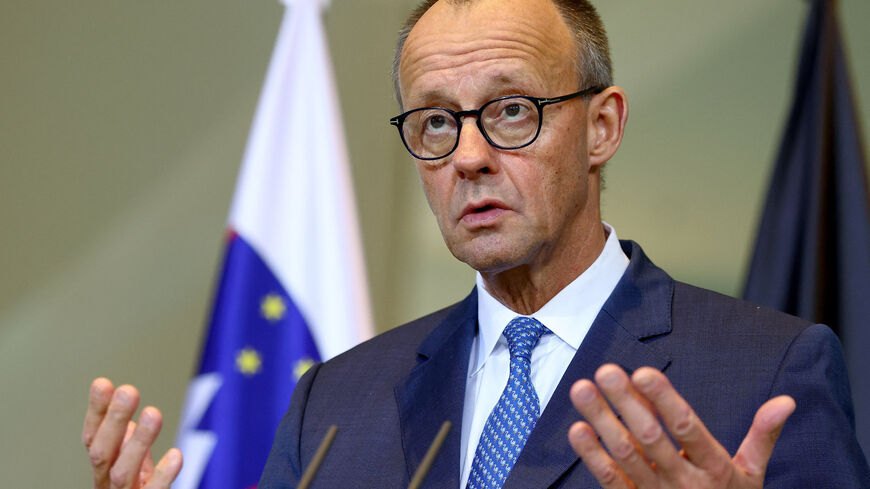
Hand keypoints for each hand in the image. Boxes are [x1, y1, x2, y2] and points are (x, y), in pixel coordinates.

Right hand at [82, 378, 182, 488]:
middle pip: (103, 452)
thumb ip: (128, 447)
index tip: (102, 384)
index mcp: (104, 468)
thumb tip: (129, 420)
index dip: (97, 412)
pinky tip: (175, 455)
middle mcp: (107, 483)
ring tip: (153, 414)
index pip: (93, 437)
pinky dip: (163, 475)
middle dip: (114, 420)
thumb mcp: (130, 468)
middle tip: (128, 391)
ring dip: (138, 441)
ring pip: (123, 471)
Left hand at [568, 364, 794, 488]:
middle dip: (626, 403)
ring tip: (581, 389)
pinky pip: (611, 481)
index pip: (687, 429)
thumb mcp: (752, 475)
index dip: (665, 400)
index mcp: (715, 468)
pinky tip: (577, 429)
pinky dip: (592, 456)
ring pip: (625, 455)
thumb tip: (786, 401)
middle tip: (606, 370)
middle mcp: (684, 483)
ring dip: (601, 421)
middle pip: (650, 438)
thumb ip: (763, 436)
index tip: (643, 372)